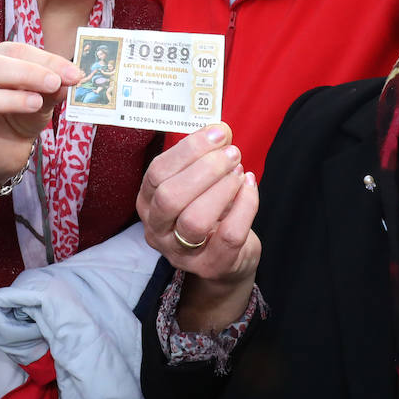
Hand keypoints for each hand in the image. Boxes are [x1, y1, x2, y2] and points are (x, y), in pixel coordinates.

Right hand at [0, 43, 82, 185]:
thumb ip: (54, 88)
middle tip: (53, 84)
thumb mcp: (44, 100)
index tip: (74, 75)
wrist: (6, 151)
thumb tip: (73, 77)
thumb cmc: (22, 116)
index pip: (13, 51)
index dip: (44, 61)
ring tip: (35, 104)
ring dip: (4, 100)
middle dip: (21, 73)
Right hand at [137, 124, 260, 331]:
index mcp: (148, 202)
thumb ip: (204, 158)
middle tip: (232, 153)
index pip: (157, 173)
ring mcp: (181, 253)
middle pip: (170, 198)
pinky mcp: (212, 266)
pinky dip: (245, 205)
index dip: (189, 150)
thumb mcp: (198, 183)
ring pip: (195, 221)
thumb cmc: (210, 211)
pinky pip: (229, 235)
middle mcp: (157, 230)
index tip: (218, 133)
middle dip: (205, 169)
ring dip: (222, 189)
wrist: (228, 258)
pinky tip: (250, 186)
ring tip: (239, 172)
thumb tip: (220, 132)